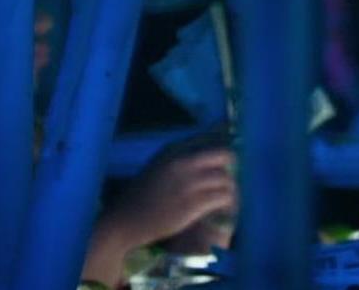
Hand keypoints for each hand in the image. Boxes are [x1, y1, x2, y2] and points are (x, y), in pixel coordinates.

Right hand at [98, 148, 237, 251]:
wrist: (125, 221)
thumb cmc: (142, 195)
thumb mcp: (158, 166)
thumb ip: (179, 157)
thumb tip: (205, 152)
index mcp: (174, 150)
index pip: (211, 138)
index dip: (223, 147)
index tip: (227, 159)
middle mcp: (183, 162)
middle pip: (225, 155)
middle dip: (232, 166)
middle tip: (228, 178)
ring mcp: (188, 183)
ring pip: (226, 179)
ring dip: (231, 187)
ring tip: (228, 195)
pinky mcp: (192, 204)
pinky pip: (222, 198)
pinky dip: (227, 202)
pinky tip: (224, 207)